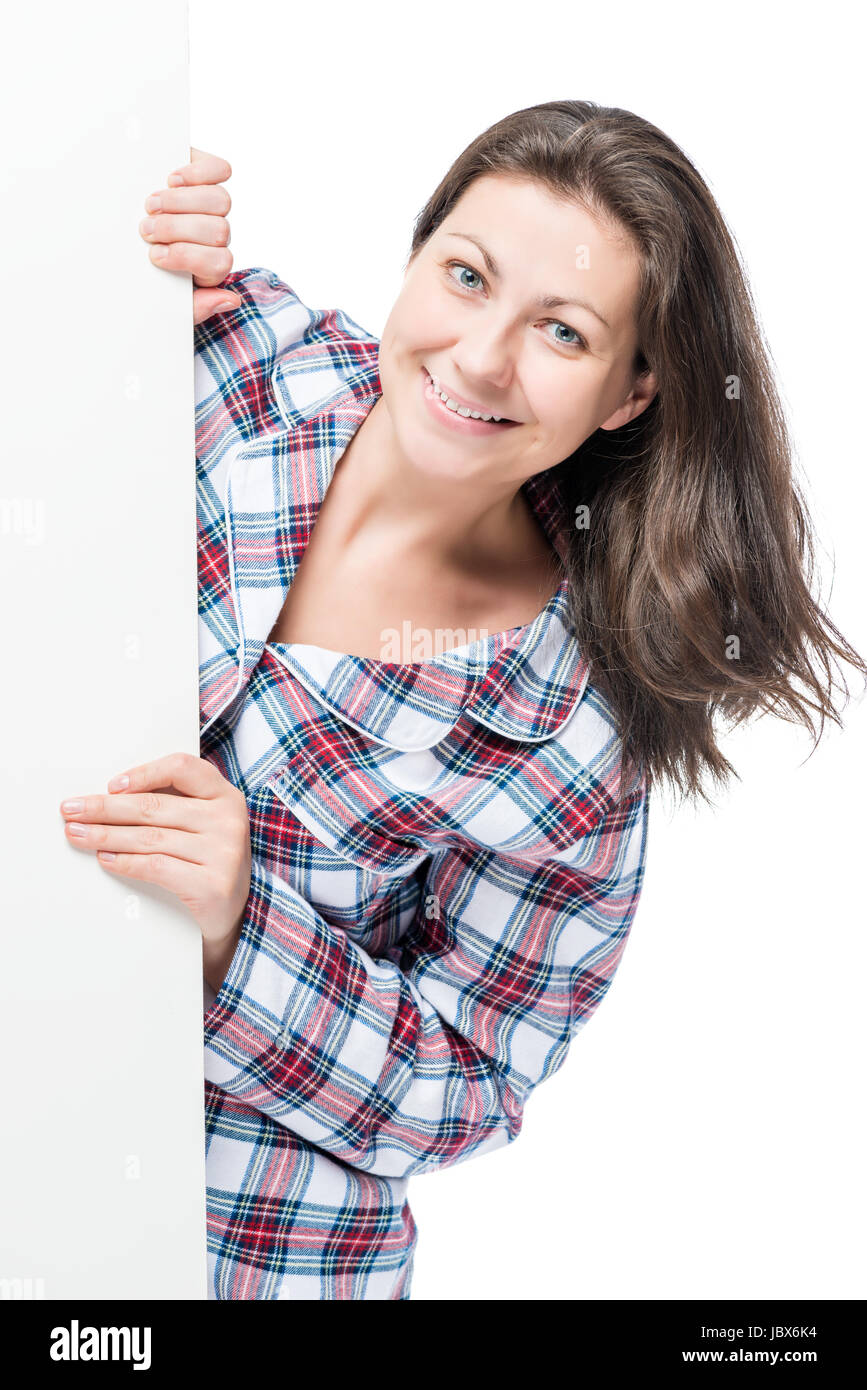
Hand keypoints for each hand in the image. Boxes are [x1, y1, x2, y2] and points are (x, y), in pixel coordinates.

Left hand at [58, 752, 251, 951]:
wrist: (235, 912)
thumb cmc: (209, 860)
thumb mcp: (203, 824)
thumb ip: (173, 805)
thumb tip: (110, 797)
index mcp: (225, 796)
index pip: (181, 768)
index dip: (143, 774)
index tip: (111, 786)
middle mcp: (228, 820)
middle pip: (155, 806)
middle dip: (105, 808)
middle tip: (72, 810)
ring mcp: (223, 852)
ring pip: (150, 837)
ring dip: (106, 835)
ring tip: (79, 835)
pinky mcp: (212, 885)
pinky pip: (157, 867)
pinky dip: (126, 862)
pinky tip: (107, 858)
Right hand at [139, 146, 241, 325]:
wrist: (122, 236)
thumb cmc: (144, 272)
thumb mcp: (162, 297)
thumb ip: (195, 307)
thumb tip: (230, 300)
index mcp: (209, 266)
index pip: (219, 263)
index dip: (187, 257)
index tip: (155, 256)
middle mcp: (215, 236)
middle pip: (219, 230)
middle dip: (177, 229)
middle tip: (146, 229)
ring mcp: (212, 205)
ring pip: (220, 201)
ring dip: (182, 202)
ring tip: (151, 204)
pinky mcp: (204, 174)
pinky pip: (220, 170)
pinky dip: (198, 172)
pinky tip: (172, 179)